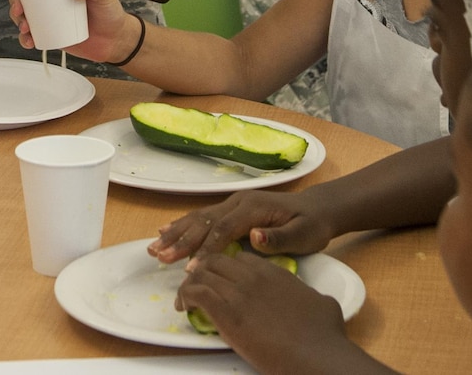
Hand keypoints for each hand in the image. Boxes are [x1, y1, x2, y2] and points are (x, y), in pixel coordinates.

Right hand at [6, 0, 139, 62]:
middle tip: (19, 8)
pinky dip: (26, 39)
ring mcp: (49, 19)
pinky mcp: (51, 36)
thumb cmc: (111, 12)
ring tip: (25, 26)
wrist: (117, 40)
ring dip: (18, 21)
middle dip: (14, 1)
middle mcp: (50, 1)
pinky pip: (32, 37)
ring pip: (24, 17)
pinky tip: (28, 40)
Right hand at [152, 185, 341, 262]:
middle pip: (203, 222)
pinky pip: (202, 217)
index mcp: (253, 208)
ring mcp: (233, 204)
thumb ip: (278, 237)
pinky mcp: (231, 210)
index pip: (223, 230)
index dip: (206, 249)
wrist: (318, 209)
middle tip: (159, 257)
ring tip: (153, 247)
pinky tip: (166, 231)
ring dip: (175, 233)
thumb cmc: (311, 225)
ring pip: (198, 218)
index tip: (192, 269)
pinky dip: (182, 226)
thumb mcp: (303, 234)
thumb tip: (253, 237)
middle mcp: (238, 203)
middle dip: (180, 241)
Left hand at [177, 250, 356, 373]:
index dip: (228, 268)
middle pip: (216, 261)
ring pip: (201, 274)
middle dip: (202, 272)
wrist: (317, 354)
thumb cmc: (325, 335)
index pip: (241, 258)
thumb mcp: (322, 303)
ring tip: (187, 299)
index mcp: (275, 273)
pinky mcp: (227, 314)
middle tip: (197, 287)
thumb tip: (318, 302)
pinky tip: (186, 307)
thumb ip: (309, 296)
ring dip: (190, 285)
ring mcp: (239, 293)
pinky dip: (186, 297)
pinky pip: (196, 293)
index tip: (222, 280)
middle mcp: (254, 277)